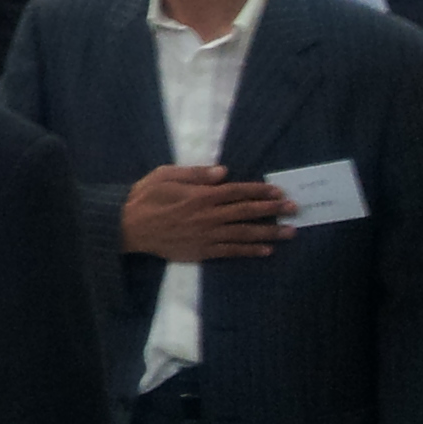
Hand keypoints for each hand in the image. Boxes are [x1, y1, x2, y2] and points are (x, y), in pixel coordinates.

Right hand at [120, 164, 287, 261]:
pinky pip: (231, 251)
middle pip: (247, 212)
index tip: (278, 191)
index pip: (237, 191)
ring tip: (290, 232)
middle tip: (294, 209)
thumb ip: (195, 173)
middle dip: (273, 210)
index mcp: (200, 195)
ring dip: (270, 233)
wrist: (128, 227)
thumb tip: (224, 172)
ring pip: (244, 234)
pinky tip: (266, 250)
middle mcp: (208, 215)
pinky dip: (250, 251)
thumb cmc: (145, 197)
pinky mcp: (202, 251)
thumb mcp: (165, 175)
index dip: (260, 190)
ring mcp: (207, 235)